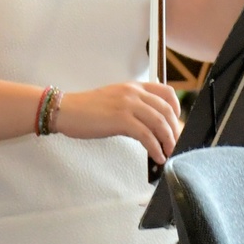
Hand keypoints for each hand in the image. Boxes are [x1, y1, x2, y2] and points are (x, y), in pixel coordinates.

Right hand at [53, 81, 180, 163]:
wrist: (66, 110)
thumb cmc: (87, 109)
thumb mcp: (115, 101)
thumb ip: (134, 108)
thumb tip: (150, 127)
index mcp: (133, 87)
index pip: (166, 92)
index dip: (177, 109)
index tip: (176, 124)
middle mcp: (133, 93)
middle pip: (166, 110)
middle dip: (175, 130)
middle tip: (176, 144)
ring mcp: (127, 105)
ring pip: (159, 122)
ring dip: (168, 140)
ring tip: (169, 153)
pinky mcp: (121, 120)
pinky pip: (146, 135)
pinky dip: (155, 148)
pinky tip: (157, 156)